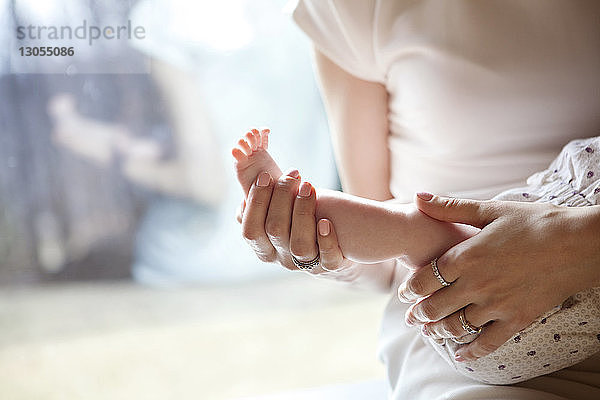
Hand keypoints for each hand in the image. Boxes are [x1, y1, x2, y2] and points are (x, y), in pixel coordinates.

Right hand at [237, 169, 350, 273]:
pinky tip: (326, 221)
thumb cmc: (302, 218)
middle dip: (282, 197)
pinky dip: (326, 240)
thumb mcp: (280, 208)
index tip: (265, 176)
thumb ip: (262, 195)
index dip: (256, 202)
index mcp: (263, 247)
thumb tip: (244, 166)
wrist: (340, 242)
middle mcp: (282, 258)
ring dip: (303, 212)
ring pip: (300, 245)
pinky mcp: (330, 266)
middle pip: (275, 231)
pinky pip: (328, 260)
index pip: (251, 229)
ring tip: (308, 186)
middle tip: (293, 173)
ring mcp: (306, 264)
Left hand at [397, 193, 599, 361]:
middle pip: (435, 307)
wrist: (579, 243)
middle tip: (411, 318)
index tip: (404, 294)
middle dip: (419, 314)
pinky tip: (461, 354)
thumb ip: (450, 208)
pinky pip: (488, 343)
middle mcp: (476, 285)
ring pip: (456, 326)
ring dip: (438, 331)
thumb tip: (417, 197)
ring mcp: (496, 305)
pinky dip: (471, 351)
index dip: (409, 290)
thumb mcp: (490, 210)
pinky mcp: (517, 320)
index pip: (424, 279)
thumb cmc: (534, 222)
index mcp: (466, 257)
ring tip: (429, 332)